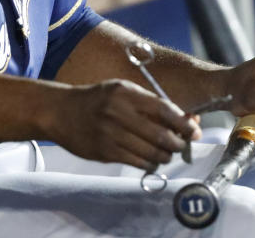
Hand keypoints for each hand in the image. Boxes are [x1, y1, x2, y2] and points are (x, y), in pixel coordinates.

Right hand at [44, 79, 201, 170]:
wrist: (60, 111)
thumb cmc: (97, 99)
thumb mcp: (122, 90)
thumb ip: (150, 103)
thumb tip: (184, 118)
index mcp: (125, 93)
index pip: (164, 109)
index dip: (184, 123)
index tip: (195, 130)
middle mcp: (118, 113)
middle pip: (160, 135)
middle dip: (178, 143)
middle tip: (183, 144)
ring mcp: (110, 134)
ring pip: (151, 152)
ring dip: (166, 155)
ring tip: (168, 152)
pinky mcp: (104, 152)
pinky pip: (137, 162)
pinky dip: (150, 163)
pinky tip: (152, 159)